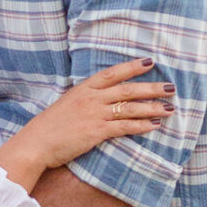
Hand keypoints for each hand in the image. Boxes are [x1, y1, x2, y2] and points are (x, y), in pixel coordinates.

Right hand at [0, 60, 171, 190]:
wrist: (36, 143)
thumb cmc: (49, 127)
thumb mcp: (67, 105)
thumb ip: (84, 100)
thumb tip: (101, 99)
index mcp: (83, 89)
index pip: (111, 73)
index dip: (131, 67)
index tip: (149, 62)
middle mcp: (91, 98)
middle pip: (127, 89)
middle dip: (151, 87)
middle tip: (170, 87)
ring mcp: (94, 114)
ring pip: (130, 107)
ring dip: (152, 108)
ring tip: (169, 108)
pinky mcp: (96, 132)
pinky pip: (124, 127)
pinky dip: (141, 126)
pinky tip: (155, 126)